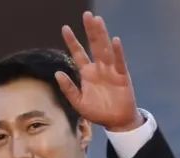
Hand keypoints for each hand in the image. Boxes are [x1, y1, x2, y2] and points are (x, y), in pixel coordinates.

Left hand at [56, 11, 143, 132]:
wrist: (115, 121)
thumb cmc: (97, 112)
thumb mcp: (78, 103)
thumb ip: (68, 88)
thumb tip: (57, 73)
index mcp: (87, 73)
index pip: (78, 53)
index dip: (72, 41)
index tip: (64, 28)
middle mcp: (98, 68)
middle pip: (93, 45)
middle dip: (90, 31)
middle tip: (86, 15)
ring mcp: (111, 71)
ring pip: (105, 49)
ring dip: (102, 35)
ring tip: (97, 21)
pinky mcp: (122, 76)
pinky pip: (119, 62)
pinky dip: (117, 52)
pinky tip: (115, 40)